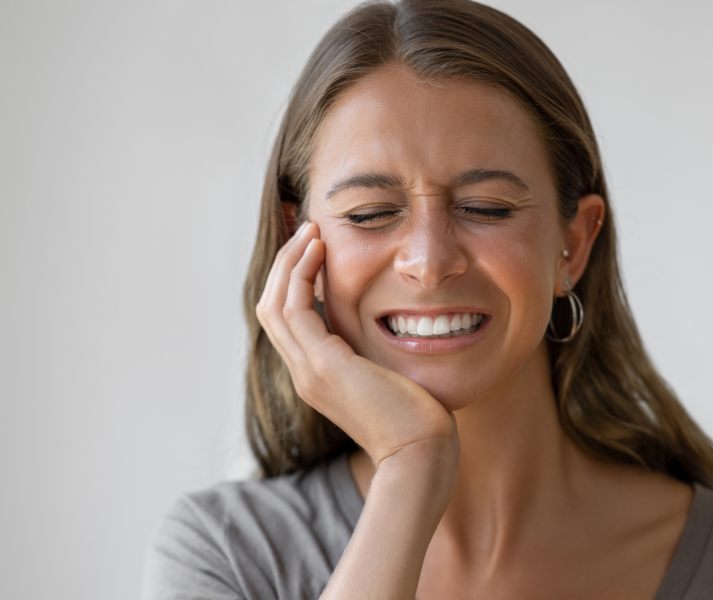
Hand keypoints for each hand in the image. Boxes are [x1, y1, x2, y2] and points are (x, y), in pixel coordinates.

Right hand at [255, 222, 457, 467]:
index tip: (315, 249)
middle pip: (272, 307)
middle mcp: (304, 373)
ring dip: (290, 262)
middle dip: (285, 265)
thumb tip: (399, 326)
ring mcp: (308, 371)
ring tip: (311, 232)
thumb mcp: (393, 378)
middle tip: (306, 230)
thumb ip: (380, 354)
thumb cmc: (419, 420)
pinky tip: (321, 250)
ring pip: (275, 303)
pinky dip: (302, 274)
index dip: (294, 282)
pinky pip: (295, 308)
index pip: (289, 321)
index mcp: (318, 376)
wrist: (422, 454)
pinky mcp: (323, 366)